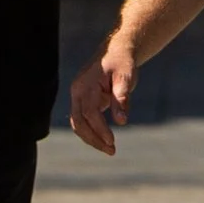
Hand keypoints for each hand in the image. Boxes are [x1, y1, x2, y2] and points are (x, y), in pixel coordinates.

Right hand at [67, 39, 137, 153]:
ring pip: (78, 123)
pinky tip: (105, 140)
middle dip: (93, 139)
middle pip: (78, 122)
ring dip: (92, 138)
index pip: (89, 112)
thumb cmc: (123, 62)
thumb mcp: (126, 75)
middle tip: (111, 151)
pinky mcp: (82, 101)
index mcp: (85, 84)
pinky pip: (82, 120)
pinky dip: (91, 132)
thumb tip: (121, 121)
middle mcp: (77, 91)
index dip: (99, 129)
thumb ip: (122, 96)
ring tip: (110, 149)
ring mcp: (77, 96)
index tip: (112, 141)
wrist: (117, 51)